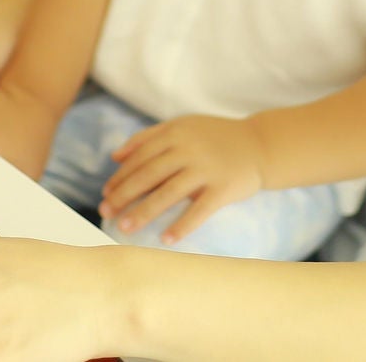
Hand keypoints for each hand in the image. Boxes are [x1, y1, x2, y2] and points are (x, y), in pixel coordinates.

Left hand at [102, 115, 263, 243]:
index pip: (140, 156)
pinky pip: (199, 210)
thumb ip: (148, 137)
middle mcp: (189, 149)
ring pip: (168, 193)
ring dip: (144, 212)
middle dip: (124, 195)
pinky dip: (182, 226)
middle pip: (149, 174)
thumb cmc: (215, 137)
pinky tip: (166, 239)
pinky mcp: (223, 188)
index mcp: (176, 133)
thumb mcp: (182, 127)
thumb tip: (115, 156)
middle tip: (106, 213)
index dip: (120, 176)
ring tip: (125, 228)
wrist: (260, 144)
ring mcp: (206, 168)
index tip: (105, 194)